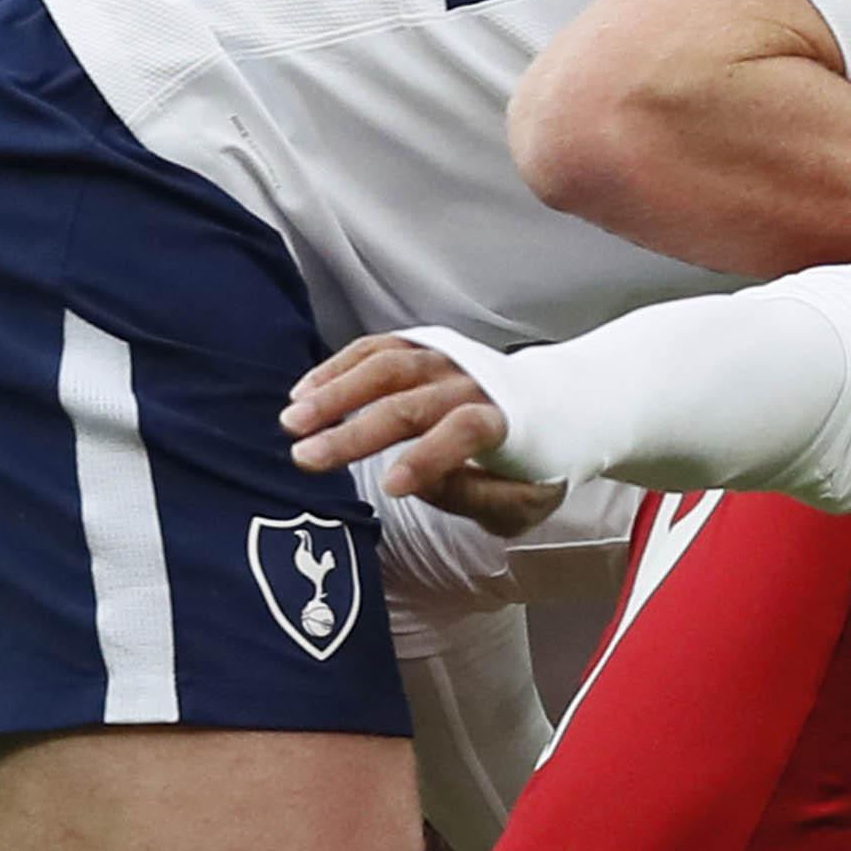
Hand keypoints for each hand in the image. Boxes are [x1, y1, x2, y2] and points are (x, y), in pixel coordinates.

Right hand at [282, 336, 567, 538]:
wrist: (558, 402)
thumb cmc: (535, 463)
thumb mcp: (524, 501)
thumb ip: (476, 497)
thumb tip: (419, 484)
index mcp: (508, 420)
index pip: (466, 431)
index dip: (430, 458)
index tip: (391, 487)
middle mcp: (475, 381)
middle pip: (411, 401)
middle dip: (356, 431)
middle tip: (306, 458)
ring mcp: (447, 359)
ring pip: (386, 366)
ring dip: (335, 391)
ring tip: (292, 421)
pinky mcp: (424, 349)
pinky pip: (376, 350)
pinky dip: (339, 367)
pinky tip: (303, 393)